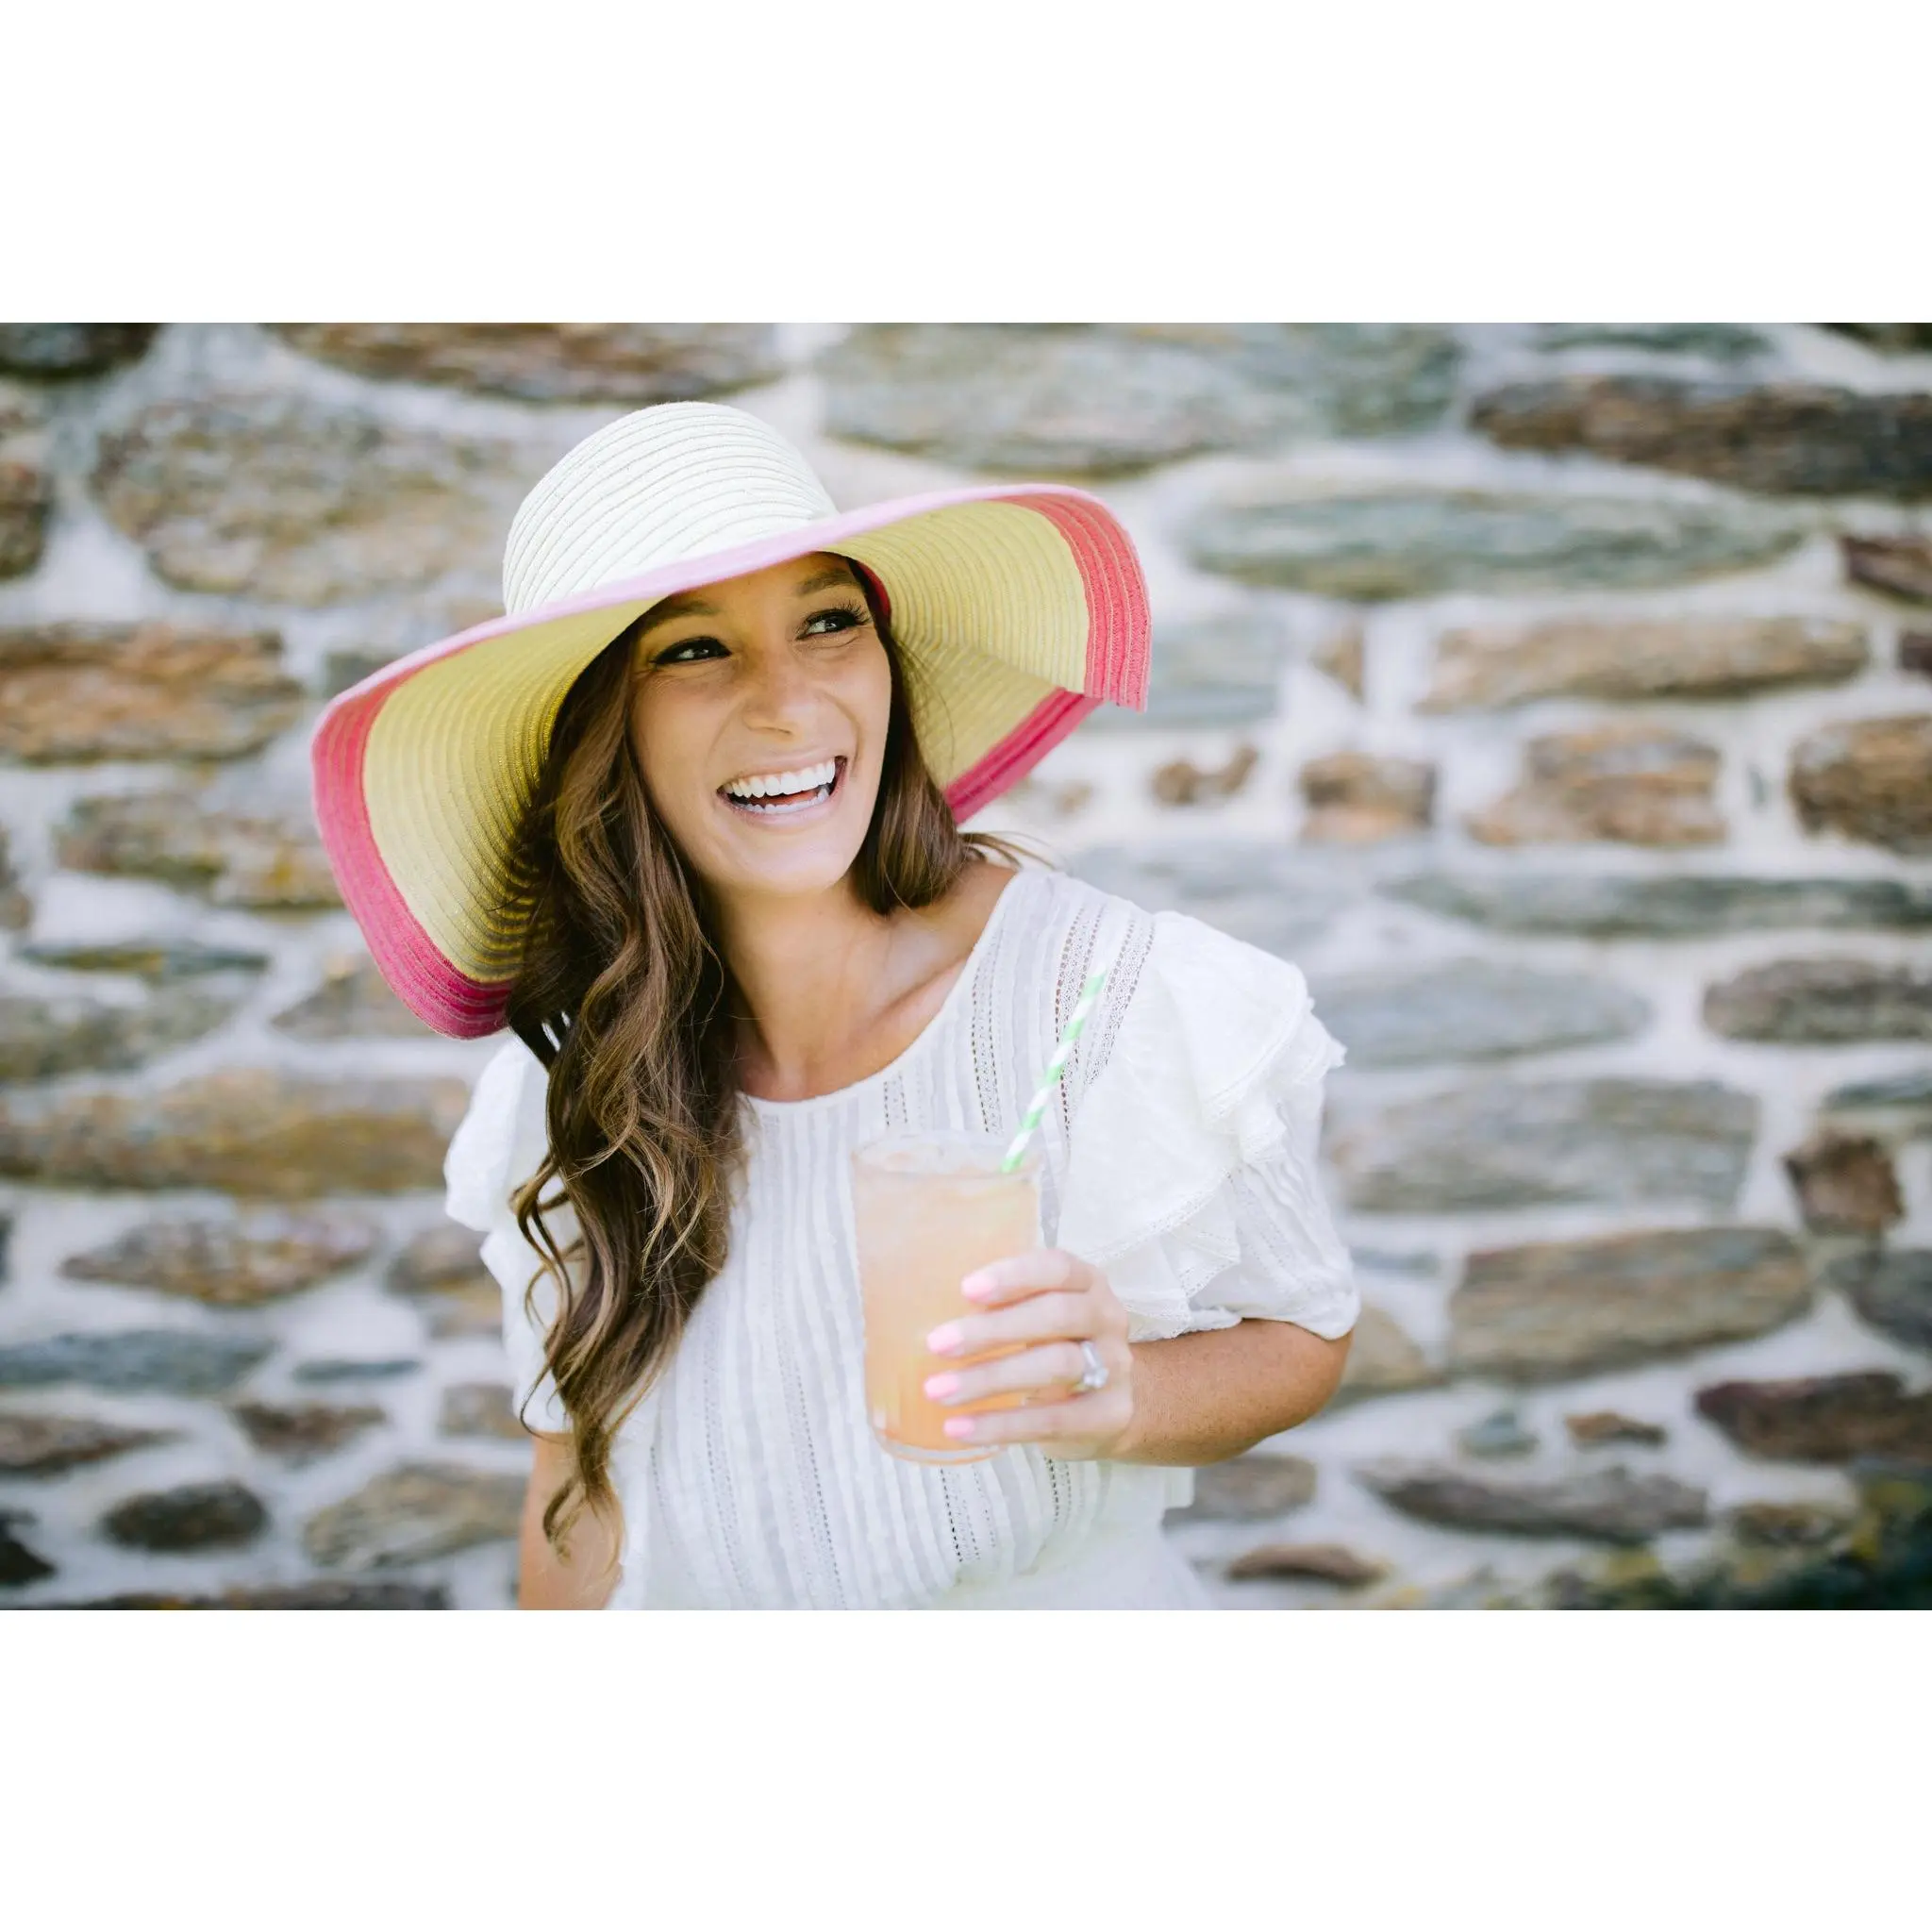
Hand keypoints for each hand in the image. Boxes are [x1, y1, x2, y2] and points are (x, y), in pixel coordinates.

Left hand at [921, 1247, 1136, 1460]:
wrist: (1110, 1407)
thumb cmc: (1055, 1347)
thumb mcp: (1038, 1316)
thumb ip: (1000, 1306)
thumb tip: (921, 1308)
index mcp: (1087, 1282)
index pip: (1058, 1267)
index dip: (1014, 1275)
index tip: (966, 1290)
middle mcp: (1107, 1318)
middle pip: (1056, 1315)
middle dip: (992, 1330)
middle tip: (937, 1344)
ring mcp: (1114, 1368)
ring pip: (1057, 1366)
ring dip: (990, 1378)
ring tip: (939, 1390)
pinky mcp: (1108, 1415)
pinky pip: (1053, 1420)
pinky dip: (1002, 1425)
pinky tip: (960, 1428)